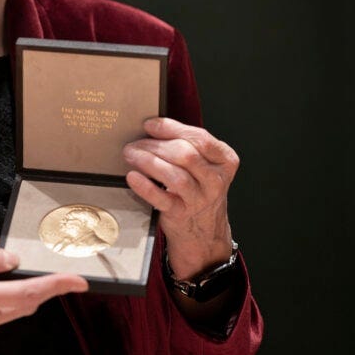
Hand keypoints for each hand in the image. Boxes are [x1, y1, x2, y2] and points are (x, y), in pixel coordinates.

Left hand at [123, 117, 238, 278]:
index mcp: (224, 161)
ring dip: (148, 162)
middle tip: (134, 144)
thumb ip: (187, 145)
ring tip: (130, 155)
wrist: (203, 230)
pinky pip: (162, 199)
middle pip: (186, 155)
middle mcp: (215, 180)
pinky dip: (145, 186)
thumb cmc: (198, 189)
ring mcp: (200, 199)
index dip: (172, 128)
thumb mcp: (203, 166)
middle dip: (155, 145)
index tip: (150, 125)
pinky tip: (132, 177)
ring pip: (175, 176)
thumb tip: (152, 128)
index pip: (200, 138)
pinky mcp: (181, 214)